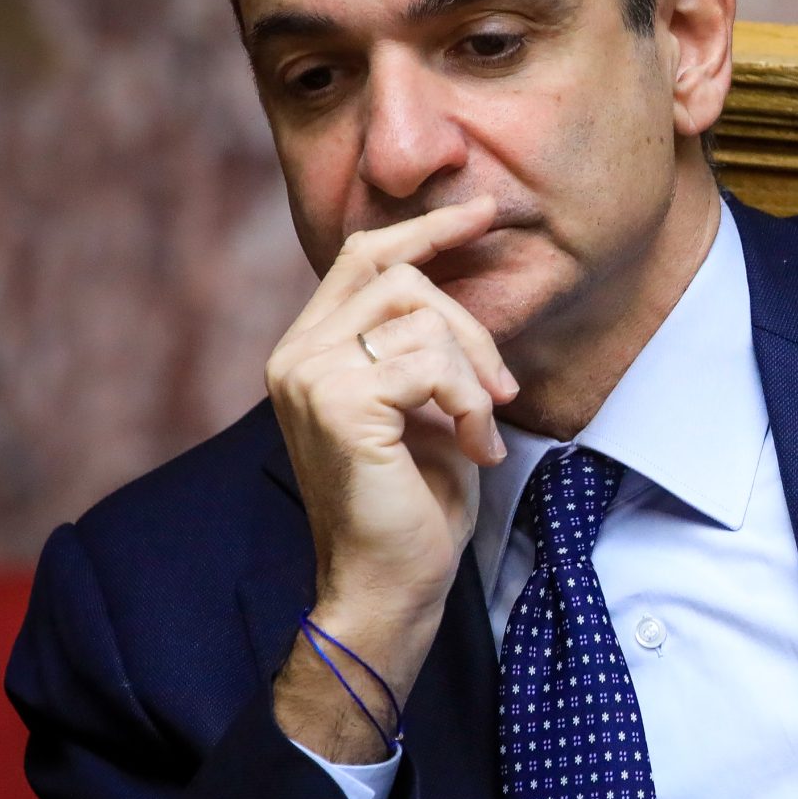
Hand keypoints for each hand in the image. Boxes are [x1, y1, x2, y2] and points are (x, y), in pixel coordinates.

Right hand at [264, 201, 516, 759]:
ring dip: (473, 374)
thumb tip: (460, 290)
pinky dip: (468, 403)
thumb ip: (424, 350)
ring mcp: (310, 376)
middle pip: (401, 278)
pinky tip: (472, 449)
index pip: (362, 258)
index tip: (485, 213)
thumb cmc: (412, 507)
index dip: (424, 230)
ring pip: (420, 315)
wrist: (388, 585)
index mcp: (309, 351)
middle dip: (471, 326)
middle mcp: (297, 355)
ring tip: (479, 431)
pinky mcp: (339, 403)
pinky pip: (430, 361)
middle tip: (500, 391)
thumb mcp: (424, 410)